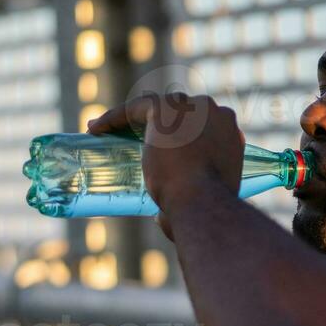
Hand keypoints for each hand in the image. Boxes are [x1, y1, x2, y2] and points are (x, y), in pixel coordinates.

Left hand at [86, 93, 244, 226]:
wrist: (202, 202)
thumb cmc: (205, 211)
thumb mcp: (202, 204)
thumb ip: (185, 202)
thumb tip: (160, 219)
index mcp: (231, 132)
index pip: (202, 125)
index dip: (182, 135)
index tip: (164, 150)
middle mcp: (214, 112)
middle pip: (179, 110)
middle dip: (158, 122)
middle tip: (135, 141)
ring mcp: (190, 108)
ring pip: (155, 106)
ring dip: (131, 116)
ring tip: (107, 132)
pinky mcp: (164, 109)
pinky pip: (133, 109)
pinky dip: (113, 118)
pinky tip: (94, 129)